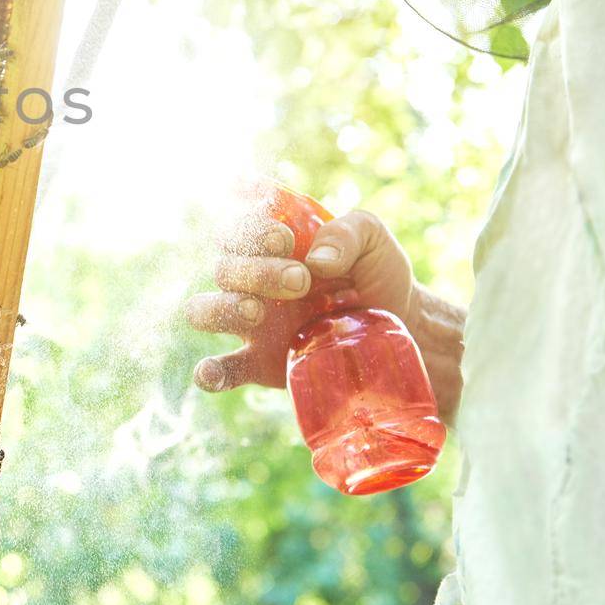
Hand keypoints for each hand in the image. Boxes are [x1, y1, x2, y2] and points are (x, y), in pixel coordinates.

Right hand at [184, 209, 416, 392]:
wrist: (401, 324)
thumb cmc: (376, 273)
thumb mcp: (372, 240)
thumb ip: (347, 233)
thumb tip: (318, 260)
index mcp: (270, 248)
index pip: (237, 231)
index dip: (251, 231)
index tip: (285, 239)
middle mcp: (252, 283)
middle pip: (224, 270)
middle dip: (256, 272)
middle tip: (300, 281)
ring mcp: (251, 325)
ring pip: (204, 311)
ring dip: (223, 309)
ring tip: (256, 312)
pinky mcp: (259, 363)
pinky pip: (222, 369)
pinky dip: (210, 372)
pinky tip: (210, 373)